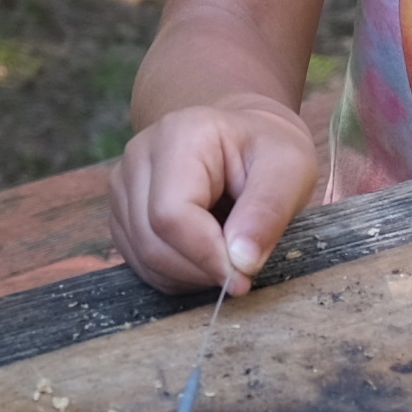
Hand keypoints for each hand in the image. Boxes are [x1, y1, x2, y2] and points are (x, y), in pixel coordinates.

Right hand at [110, 97, 320, 294]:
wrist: (243, 141)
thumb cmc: (267, 152)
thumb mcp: (290, 171)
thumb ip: (268, 212)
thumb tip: (241, 262)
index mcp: (178, 136)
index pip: (171, 214)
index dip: (205, 255)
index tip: (243, 276)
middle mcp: (139, 156)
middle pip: (151, 240)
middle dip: (200, 269)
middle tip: (242, 270)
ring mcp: (123, 185)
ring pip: (143, 257)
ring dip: (189, 275)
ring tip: (226, 256)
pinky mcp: (121, 212)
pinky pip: (140, 262)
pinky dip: (176, 274)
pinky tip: (205, 258)